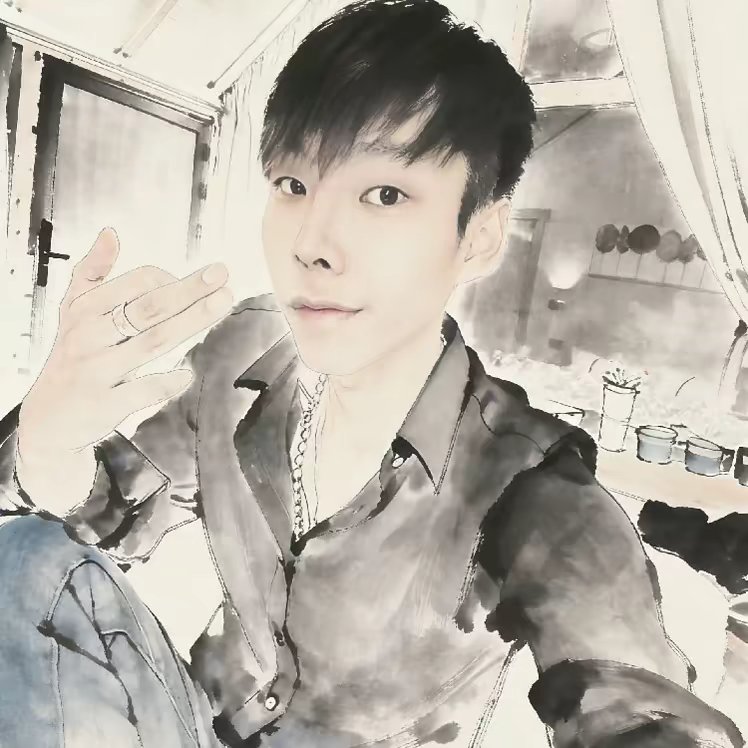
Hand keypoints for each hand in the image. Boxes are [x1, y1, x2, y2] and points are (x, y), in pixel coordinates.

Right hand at [18, 227, 232, 459]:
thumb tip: (111, 233)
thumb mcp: (72, 310)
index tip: (199, 283)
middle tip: (223, 275)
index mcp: (85, 309)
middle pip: (149, 308)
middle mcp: (90, 336)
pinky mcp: (106, 405)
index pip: (137, 282)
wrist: (47, 418)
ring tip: (222, 303)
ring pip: (152, 343)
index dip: (171, 279)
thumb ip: (91, 271)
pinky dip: (165, 382)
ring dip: (190, 321)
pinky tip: (187, 374)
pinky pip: (141, 391)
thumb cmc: (71, 356)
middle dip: (189, 290)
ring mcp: (98, 371)